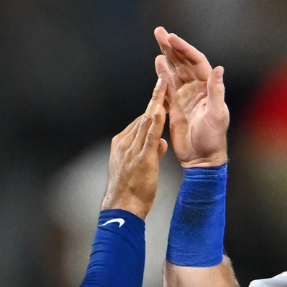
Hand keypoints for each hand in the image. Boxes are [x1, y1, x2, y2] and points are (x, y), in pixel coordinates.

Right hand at [102, 77, 168, 217]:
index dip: (152, 107)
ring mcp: (132, 149)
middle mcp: (125, 142)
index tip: (161, 93)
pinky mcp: (141, 158)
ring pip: (146, 120)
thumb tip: (161, 142)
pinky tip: (162, 109)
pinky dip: (156, 121)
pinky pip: (150, 136)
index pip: (140, 120)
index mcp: (123, 143)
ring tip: (164, 84)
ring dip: (156, 102)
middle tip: (164, 79)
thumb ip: (151, 152)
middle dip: (155, 98)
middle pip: (143, 115)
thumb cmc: (132, 190)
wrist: (122, 208)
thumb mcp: (142, 167)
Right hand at [154, 27, 229, 167]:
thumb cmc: (213, 139)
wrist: (202, 159)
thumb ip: (216, 92)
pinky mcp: (175, 106)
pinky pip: (167, 86)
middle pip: (183, 62)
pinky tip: (157, 63)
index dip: (184, 49)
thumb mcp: (217, 116)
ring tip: (158, 40)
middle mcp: (197, 89)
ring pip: (174, 71)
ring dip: (166, 56)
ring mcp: (185, 96)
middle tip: (159, 31)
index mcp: (208, 88)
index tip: (172, 38)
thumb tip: (218, 69)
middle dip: (172, 47)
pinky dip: (162, 74)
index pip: (196, 62)